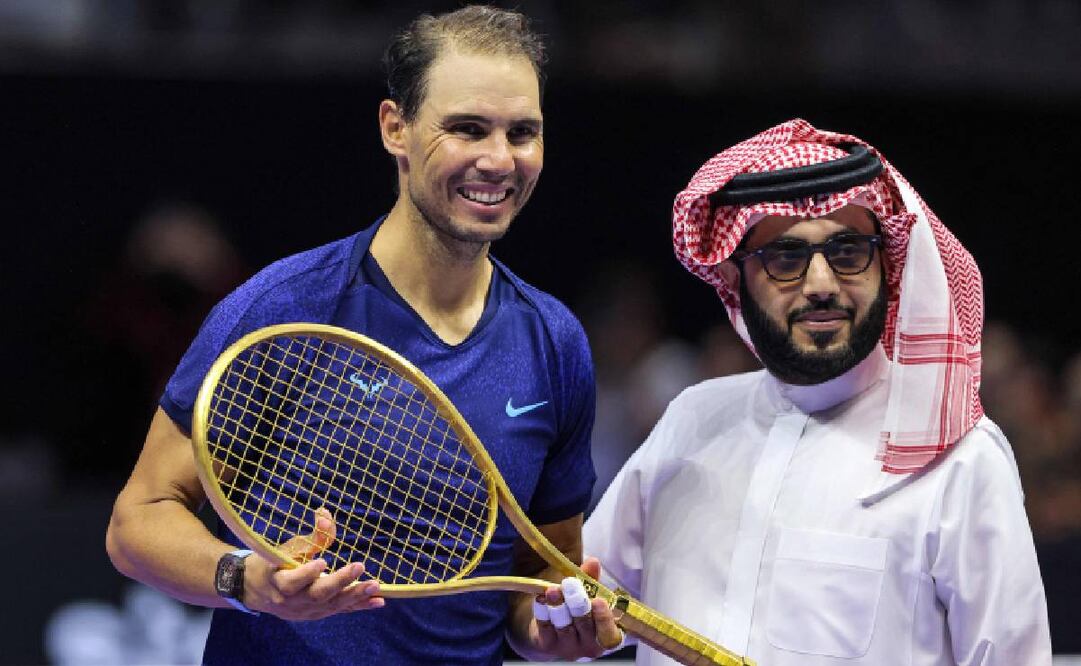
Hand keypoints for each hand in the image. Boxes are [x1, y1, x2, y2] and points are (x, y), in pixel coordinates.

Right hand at [241, 507, 384, 620]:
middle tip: (359, 567)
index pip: (292, 582)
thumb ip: (310, 537)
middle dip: (339, 582)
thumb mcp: (287, 548)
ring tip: (375, 586)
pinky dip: (359, 606)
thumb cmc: (273, 564)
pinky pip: (339, 610)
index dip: (306, 574)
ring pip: (331, 605)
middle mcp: (292, 602)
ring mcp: (305, 611)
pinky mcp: (317, 614)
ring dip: (355, 595)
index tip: (323, 561)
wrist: (258, 591)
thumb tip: (326, 515)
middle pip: (317, 594)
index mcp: (279, 582)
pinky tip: (378, 602)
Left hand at [529, 557, 623, 660]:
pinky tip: (541, 598)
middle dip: (577, 603)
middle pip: (584, 625)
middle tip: (570, 584)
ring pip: (564, 626)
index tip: (598, 601)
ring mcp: (568, 648)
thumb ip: (591, 580)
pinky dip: (543, 612)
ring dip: (557, 606)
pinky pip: (545, 628)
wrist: (554, 628)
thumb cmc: (579, 610)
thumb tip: (593, 562)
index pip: (608, 632)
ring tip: (552, 590)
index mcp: (606, 635)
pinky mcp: (548, 645)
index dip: (603, 618)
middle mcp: (589, 646)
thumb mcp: (588, 595)